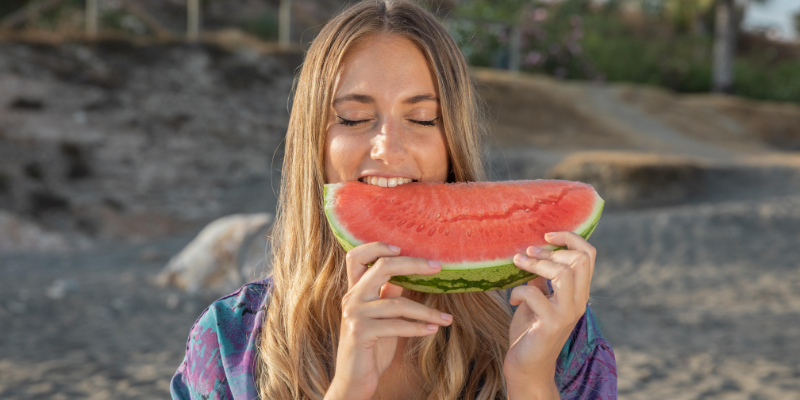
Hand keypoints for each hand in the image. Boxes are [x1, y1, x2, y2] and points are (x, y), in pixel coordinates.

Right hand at [325, 242, 452, 399]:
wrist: (354, 380)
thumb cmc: (371, 347)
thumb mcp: (382, 317)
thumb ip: (389, 295)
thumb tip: (409, 276)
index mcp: (355, 290)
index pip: (356, 256)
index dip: (377, 246)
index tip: (402, 247)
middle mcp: (352, 298)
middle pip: (382, 267)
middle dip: (413, 264)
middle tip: (438, 267)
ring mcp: (354, 314)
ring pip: (397, 303)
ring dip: (427, 311)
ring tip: (447, 318)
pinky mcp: (360, 332)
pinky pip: (396, 325)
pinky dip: (417, 327)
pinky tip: (433, 330)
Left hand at [503, 231, 595, 395]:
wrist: (527, 366)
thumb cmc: (530, 330)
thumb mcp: (537, 299)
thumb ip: (541, 280)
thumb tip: (534, 253)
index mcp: (579, 292)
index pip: (589, 255)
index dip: (570, 237)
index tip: (547, 234)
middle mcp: (578, 302)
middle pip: (580, 260)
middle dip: (550, 251)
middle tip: (527, 253)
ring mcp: (566, 314)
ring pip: (562, 274)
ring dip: (535, 265)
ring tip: (518, 264)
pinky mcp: (550, 325)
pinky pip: (535, 294)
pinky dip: (519, 291)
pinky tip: (513, 299)